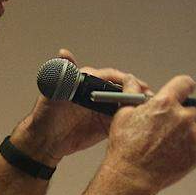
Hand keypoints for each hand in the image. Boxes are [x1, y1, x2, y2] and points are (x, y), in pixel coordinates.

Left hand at [12, 49, 148, 162]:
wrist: (45, 140)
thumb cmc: (46, 113)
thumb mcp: (53, 92)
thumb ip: (63, 74)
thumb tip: (63, 54)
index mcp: (89, 81)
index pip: (112, 77)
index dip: (126, 80)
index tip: (136, 85)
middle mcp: (98, 93)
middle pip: (123, 89)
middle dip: (138, 92)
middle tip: (149, 98)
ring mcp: (103, 109)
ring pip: (126, 104)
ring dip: (138, 107)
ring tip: (150, 111)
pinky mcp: (105, 124)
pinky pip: (122, 121)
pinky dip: (132, 121)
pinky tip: (142, 124)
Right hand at [104, 73, 195, 191]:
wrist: (132, 174)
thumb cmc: (127, 149)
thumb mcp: (123, 115)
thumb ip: (132, 94)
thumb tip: (131, 82)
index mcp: (165, 104)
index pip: (185, 84)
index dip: (186, 86)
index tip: (186, 89)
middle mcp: (182, 118)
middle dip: (193, 109)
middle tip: (187, 115)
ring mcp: (193, 136)